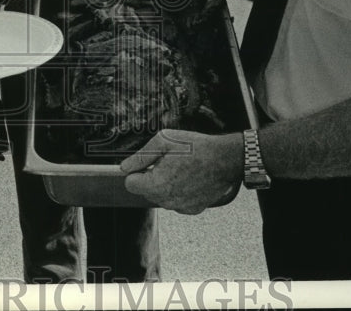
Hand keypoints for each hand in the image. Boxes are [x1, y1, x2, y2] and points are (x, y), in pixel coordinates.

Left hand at [120, 130, 243, 213]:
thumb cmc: (196, 148)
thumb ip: (141, 156)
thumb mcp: (164, 141)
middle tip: (167, 162)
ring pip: (161, 196)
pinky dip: (178, 191)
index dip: (137, 171)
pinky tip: (188, 178)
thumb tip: (125, 167)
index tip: (147, 163)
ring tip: (180, 169)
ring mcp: (181, 207)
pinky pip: (176, 201)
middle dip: (151, 177)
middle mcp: (168, 200)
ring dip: (165, 184)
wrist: (225, 159)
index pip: (131, 184)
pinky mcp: (192, 209)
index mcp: (157, 184)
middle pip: (146, 191)